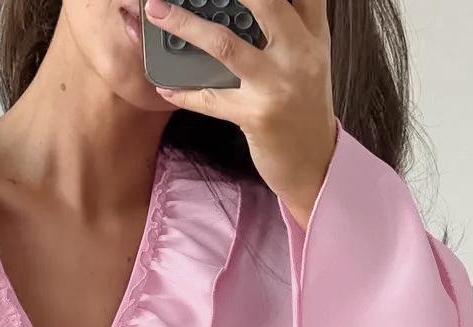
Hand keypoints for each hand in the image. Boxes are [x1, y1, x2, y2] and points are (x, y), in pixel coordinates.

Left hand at [143, 0, 337, 228]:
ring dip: (185, 26)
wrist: (315, 164)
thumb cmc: (305, 111)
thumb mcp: (311, 61)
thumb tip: (258, 4)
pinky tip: (164, 84)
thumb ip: (295, 26)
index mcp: (312, 36)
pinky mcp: (257, 116)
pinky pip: (211, 99)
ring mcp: (277, 85)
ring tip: (157, 11)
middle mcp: (299, 54)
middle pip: (264, 2)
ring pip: (225, 45)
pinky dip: (184, 92)